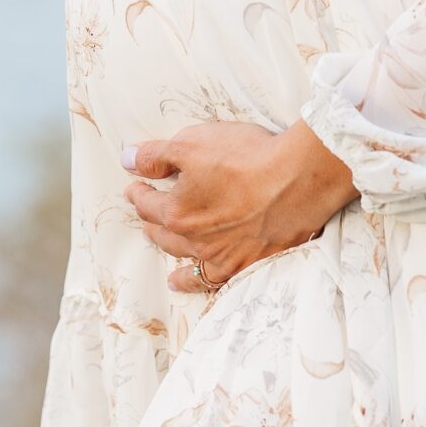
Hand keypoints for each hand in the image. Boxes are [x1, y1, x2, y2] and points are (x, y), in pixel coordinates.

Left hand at [121, 119, 357, 293]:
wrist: (297, 179)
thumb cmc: (245, 158)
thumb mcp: (192, 144)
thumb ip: (156, 155)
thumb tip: (127, 160)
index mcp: (177, 214)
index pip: (147, 204)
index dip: (138, 192)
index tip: (134, 185)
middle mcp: (196, 241)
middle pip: (163, 233)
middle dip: (150, 220)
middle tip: (144, 212)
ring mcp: (223, 256)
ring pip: (185, 258)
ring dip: (167, 248)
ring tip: (157, 242)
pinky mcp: (249, 263)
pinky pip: (215, 280)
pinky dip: (195, 282)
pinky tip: (187, 283)